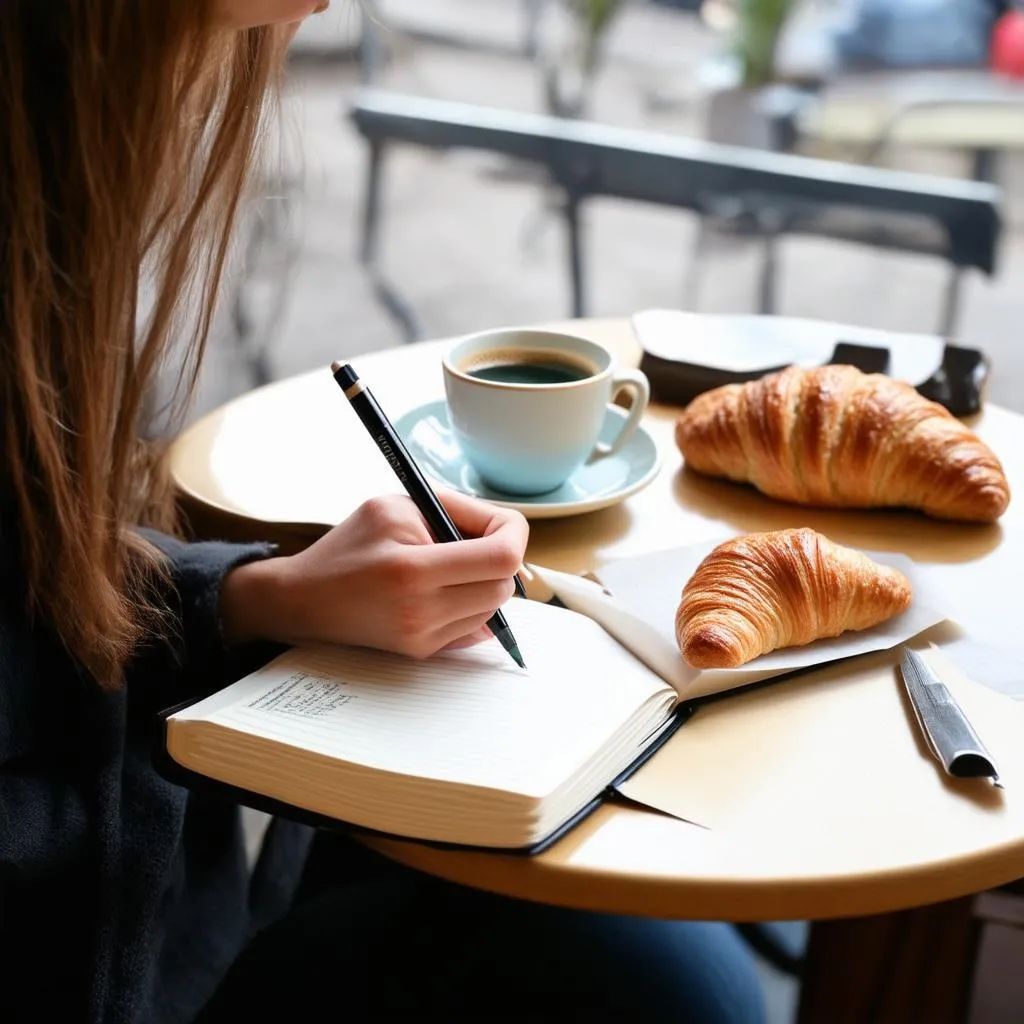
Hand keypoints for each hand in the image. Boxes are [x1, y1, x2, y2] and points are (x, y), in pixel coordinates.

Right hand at [220, 490, 527, 658]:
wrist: (304, 598)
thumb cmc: (349, 545)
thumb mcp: (395, 506)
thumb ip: (454, 510)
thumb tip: (506, 532)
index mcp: (413, 568)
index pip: (502, 557)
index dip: (513, 533)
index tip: (501, 524)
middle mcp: (421, 609)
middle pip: (504, 586)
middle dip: (499, 558)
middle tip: (473, 542)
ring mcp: (423, 636)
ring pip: (493, 608)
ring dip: (485, 583)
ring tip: (449, 566)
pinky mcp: (422, 651)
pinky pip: (475, 628)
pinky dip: (471, 605)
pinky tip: (443, 590)